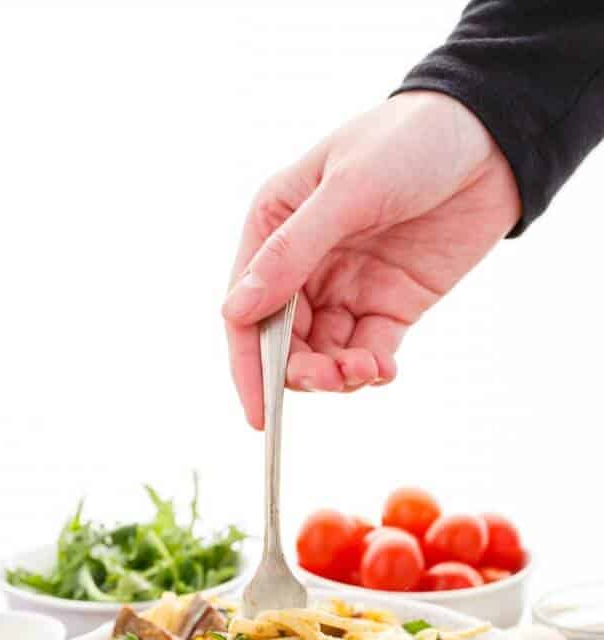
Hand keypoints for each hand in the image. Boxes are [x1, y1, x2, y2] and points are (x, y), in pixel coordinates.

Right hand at [222, 91, 520, 428]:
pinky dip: (371, 370)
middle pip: (284, 342)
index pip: (245, 309)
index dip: (248, 365)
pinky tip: (384, 370)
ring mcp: (347, 286)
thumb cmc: (408, 141)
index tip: (259, 413)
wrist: (491, 138)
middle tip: (333, 377)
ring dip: (338, 374)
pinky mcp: (389, 304)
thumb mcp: (345, 191)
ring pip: (324, 354)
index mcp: (275, 227)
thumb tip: (236, 312)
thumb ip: (290, 255)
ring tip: (366, 371)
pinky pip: (368, 352)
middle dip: (301, 371)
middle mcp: (304, 263)